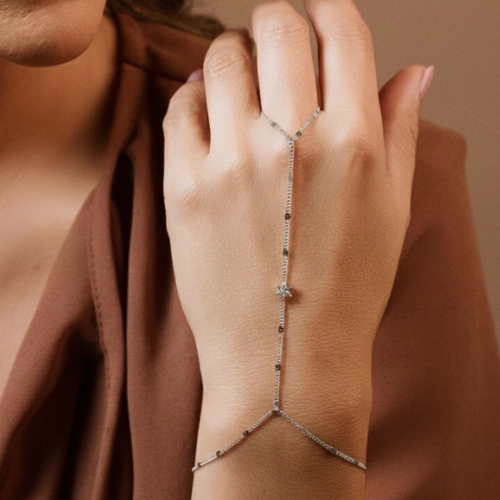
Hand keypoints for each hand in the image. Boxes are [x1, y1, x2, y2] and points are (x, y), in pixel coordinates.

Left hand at [163, 0, 430, 489]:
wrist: (283, 360)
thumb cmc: (345, 290)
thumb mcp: (391, 210)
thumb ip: (398, 129)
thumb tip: (413, 73)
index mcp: (352, 142)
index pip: (339, 30)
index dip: (327, 13)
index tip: (317, 23)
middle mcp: (291, 142)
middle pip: (275, 28)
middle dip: (276, 25)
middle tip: (275, 48)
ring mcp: (230, 163)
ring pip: (220, 59)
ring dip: (233, 60)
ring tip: (242, 91)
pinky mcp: (184, 188)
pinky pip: (179, 108)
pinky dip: (194, 100)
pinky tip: (211, 122)